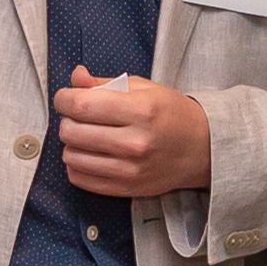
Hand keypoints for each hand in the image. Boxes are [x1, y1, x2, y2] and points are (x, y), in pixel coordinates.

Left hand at [52, 70, 213, 199]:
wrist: (202, 149)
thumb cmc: (172, 114)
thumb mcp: (144, 88)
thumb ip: (105, 83)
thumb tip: (76, 77)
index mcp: (141, 110)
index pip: (81, 105)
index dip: (64, 98)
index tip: (66, 96)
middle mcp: (135, 142)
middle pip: (71, 131)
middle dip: (68, 120)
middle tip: (80, 116)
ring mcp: (130, 169)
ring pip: (71, 157)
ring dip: (72, 143)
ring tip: (87, 136)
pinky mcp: (126, 188)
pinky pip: (80, 179)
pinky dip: (77, 165)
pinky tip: (90, 154)